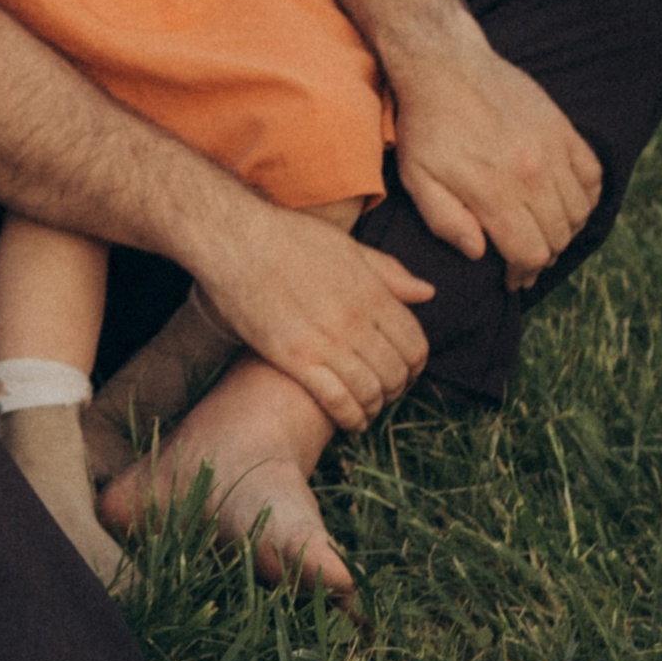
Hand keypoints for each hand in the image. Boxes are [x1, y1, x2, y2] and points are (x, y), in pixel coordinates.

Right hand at [194, 200, 431, 432]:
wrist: (234, 240)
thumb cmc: (287, 237)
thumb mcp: (347, 247)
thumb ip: (389, 273)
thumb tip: (427, 293)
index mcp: (372, 292)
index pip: (415, 344)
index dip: (416, 366)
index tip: (405, 372)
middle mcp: (356, 320)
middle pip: (395, 372)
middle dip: (395, 390)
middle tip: (384, 394)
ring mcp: (326, 341)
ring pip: (370, 391)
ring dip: (374, 408)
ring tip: (367, 410)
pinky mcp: (295, 358)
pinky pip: (337, 400)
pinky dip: (350, 418)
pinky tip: (350, 422)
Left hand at [386, 35, 599, 285]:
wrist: (446, 66)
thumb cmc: (426, 127)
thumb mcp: (418, 178)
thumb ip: (446, 221)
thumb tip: (479, 253)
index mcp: (495, 191)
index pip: (530, 253)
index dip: (523, 273)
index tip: (513, 278)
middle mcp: (532, 173)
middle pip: (558, 237)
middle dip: (543, 256)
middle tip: (525, 256)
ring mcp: (553, 149)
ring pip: (580, 212)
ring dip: (565, 230)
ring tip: (543, 233)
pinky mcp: (564, 129)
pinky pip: (593, 176)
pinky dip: (587, 197)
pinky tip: (566, 203)